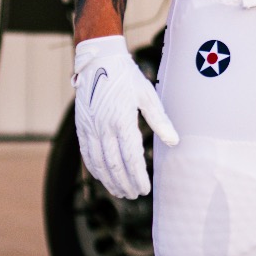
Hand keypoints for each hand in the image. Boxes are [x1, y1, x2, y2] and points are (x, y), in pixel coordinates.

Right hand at [73, 34, 177, 198]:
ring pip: (98, 162)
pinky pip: (86, 153)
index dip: (138, 176)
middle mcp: (104, 127)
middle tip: (134, 195)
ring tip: (120, 192)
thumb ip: (160, 120)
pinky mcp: (81, 126)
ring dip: (109, 180)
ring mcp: (90, 127)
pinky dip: (93, 168)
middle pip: (114, 165)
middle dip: (125, 183)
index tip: (145, 189)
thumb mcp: (147, 95)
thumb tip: (174, 141)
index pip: (131, 158)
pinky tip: (101, 176)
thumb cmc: (127, 77)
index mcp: (122, 120)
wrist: (98, 60)